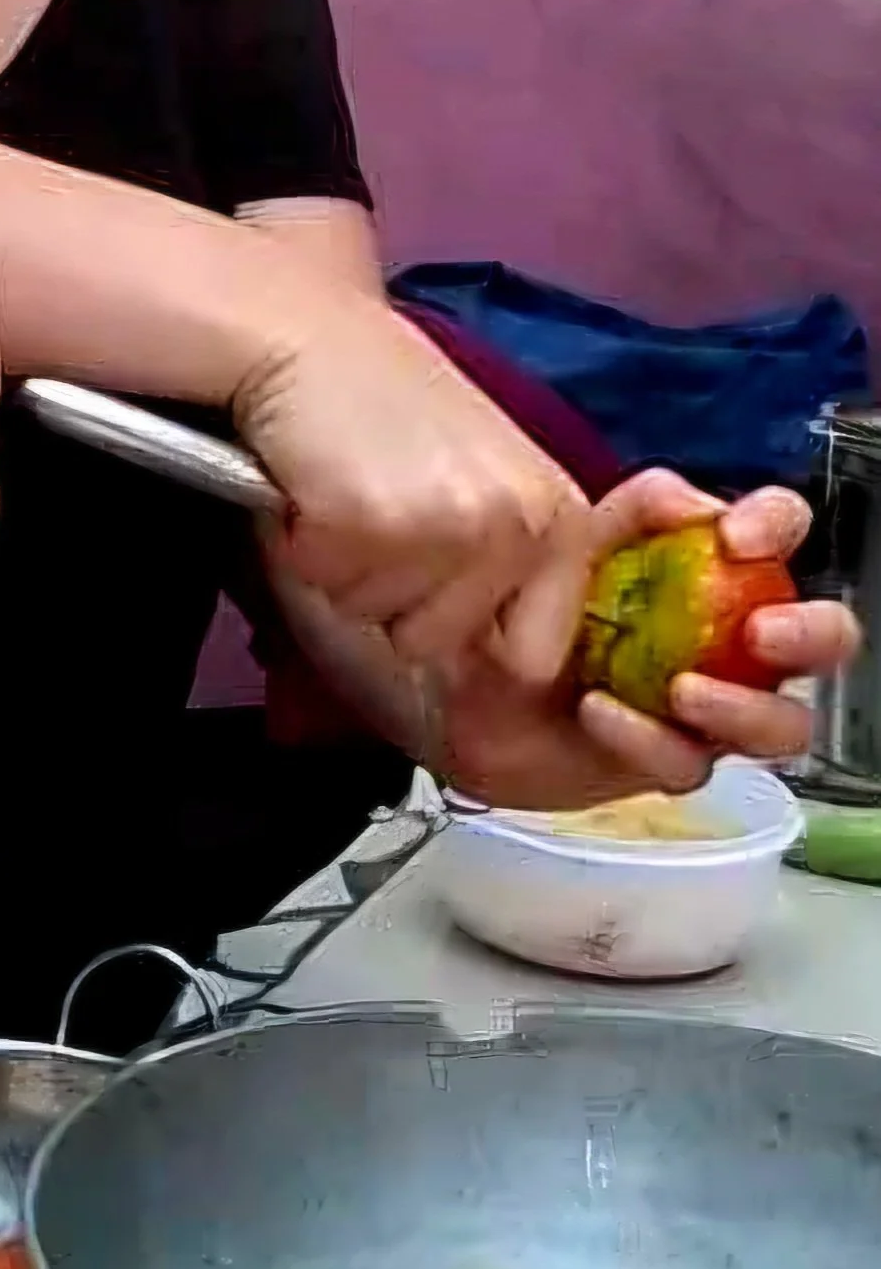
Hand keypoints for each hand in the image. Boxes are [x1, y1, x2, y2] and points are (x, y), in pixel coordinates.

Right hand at [235, 291, 583, 669]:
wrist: (310, 334)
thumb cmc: (390, 407)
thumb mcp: (491, 480)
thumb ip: (509, 562)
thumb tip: (503, 670)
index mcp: (563, 521)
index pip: (534, 659)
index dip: (472, 651)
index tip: (431, 609)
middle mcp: (520, 528)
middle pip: (436, 645)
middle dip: (392, 597)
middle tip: (379, 513)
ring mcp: (449, 527)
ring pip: (375, 619)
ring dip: (346, 570)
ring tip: (349, 491)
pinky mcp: (371, 522)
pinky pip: (324, 583)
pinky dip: (303, 545)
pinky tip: (315, 484)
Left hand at [433, 474, 858, 809]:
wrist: (449, 666)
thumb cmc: (524, 589)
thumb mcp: (572, 527)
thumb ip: (642, 506)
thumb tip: (702, 507)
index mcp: (713, 564)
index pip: (780, 530)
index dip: (777, 525)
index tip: (739, 536)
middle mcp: (729, 637)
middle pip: (820, 638)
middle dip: (809, 633)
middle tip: (762, 631)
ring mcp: (705, 707)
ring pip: (778, 724)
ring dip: (742, 707)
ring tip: (683, 688)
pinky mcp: (664, 762)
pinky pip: (685, 763)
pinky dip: (649, 739)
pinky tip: (600, 711)